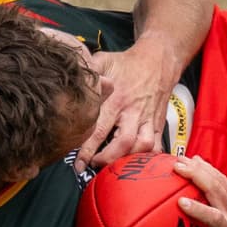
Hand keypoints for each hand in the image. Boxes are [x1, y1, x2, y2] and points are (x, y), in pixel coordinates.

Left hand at [77, 39, 181, 166]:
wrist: (158, 59)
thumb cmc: (126, 63)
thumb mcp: (103, 61)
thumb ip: (87, 72)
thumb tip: (67, 78)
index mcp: (116, 99)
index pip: (99, 129)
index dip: (86, 149)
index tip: (78, 164)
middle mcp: (132, 112)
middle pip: (122, 143)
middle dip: (107, 159)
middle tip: (93, 166)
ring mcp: (148, 119)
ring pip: (142, 146)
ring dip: (128, 160)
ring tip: (113, 166)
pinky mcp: (158, 123)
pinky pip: (156, 145)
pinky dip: (148, 158)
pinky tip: (135, 163)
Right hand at [163, 156, 226, 226]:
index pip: (216, 219)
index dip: (201, 210)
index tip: (181, 202)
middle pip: (220, 191)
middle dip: (199, 176)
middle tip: (177, 167)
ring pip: (222, 181)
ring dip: (202, 168)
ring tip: (181, 159)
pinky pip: (224, 180)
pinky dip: (209, 169)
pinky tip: (194, 160)